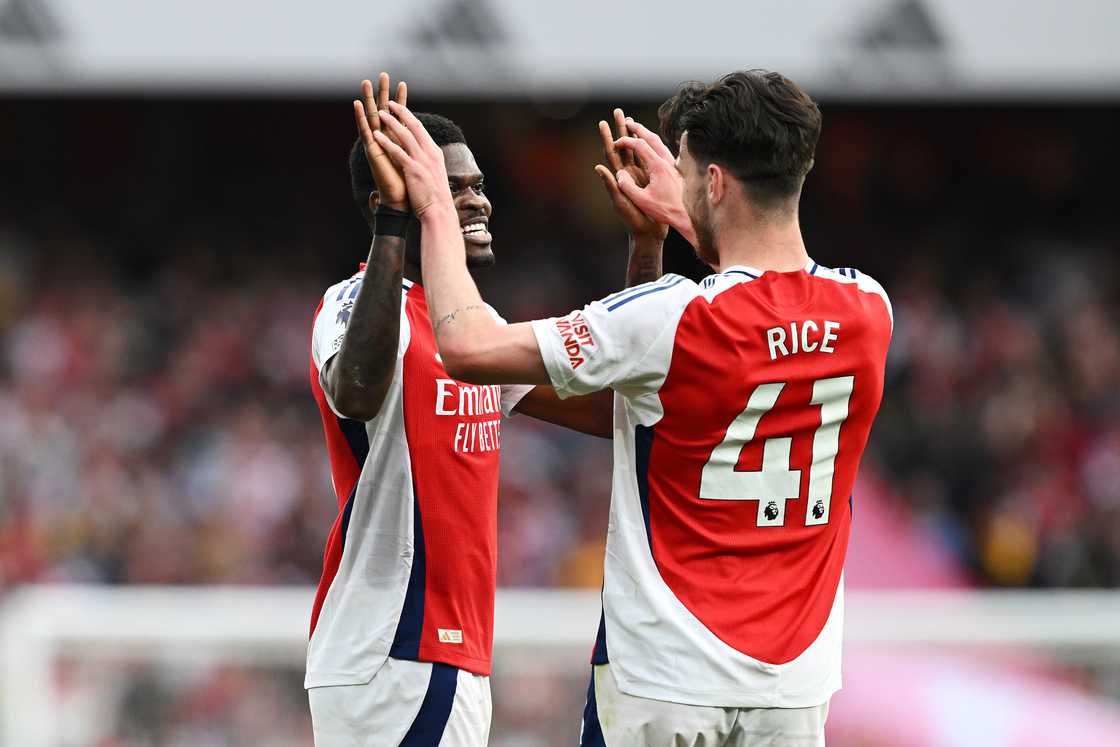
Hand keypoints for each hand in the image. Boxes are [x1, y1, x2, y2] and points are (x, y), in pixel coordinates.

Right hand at [353, 73, 409, 210]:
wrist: (403, 200)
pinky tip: (356, 103)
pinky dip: (360, 116)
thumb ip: (417, 150)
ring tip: (365, 82)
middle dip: (382, 93)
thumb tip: (428, 145)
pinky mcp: (371, 150)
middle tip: (382, 74)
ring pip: (372, 116)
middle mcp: (386, 140)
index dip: (401, 101)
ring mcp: (377, 144)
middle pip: (383, 110)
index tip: (403, 84)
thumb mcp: (417, 161)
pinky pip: (364, 130)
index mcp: (397, 141)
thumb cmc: (411, 185)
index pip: (399, 116)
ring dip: (368, 98)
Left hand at [373, 101, 454, 218]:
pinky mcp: (413, 170)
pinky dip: (386, 142)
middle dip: (401, 112)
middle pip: (414, 126)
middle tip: (389, 103)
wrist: (439, 212)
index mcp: (435, 153)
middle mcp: (430, 153)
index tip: (400, 110)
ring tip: (379, 113)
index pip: (421, 131)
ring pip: (405, 135)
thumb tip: (424, 157)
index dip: (410, 118)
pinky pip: (397, 151)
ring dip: (391, 122)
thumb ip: (429, 162)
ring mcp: (422, 161)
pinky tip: (375, 135)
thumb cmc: (436, 197)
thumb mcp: (435, 174)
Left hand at [594, 108, 667, 241]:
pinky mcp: (650, 179)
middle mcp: (628, 173)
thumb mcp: (620, 201)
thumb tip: (598, 168)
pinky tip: (647, 138)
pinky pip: (647, 160)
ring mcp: (639, 175)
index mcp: (619, 177)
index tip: (603, 123)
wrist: (649, 231)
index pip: (612, 154)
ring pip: (636, 151)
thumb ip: (610, 185)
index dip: (607, 138)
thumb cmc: (632, 219)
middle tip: (618, 112)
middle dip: (620, 129)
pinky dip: (646, 148)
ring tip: (631, 121)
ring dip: (633, 136)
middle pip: (623, 147)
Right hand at [612, 120, 698, 247]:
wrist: (686, 216)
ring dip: (647, 134)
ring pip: (660, 143)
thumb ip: (627, 186)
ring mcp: (673, 165)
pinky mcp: (676, 170)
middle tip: (627, 122)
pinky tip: (654, 147)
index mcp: (658, 166)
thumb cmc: (664, 210)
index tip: (615, 144)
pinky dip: (656, 144)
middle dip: (638, 128)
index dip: (625, 142)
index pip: (639, 145)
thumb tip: (619, 173)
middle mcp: (667, 162)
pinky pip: (665, 151)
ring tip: (638, 131)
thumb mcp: (641, 200)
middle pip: (651, 137)